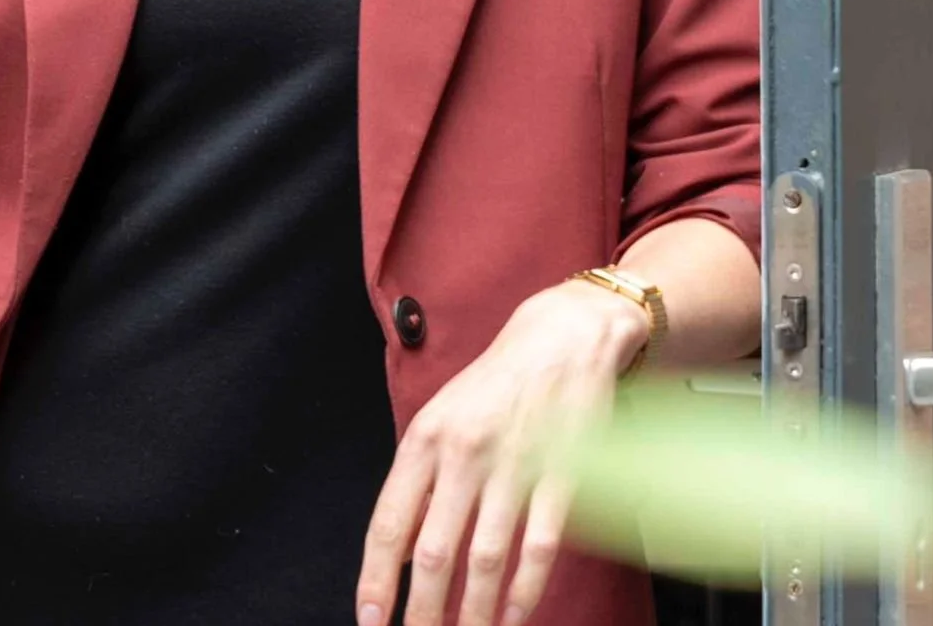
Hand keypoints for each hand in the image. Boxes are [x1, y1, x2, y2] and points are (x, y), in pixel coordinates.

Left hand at [355, 279, 648, 625]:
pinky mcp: (562, 472)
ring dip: (473, 614)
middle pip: (434, 552)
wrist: (561, 336)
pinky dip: (525, 588)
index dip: (376, 579)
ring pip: (485, 559)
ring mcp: (514, 463)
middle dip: (421, 613)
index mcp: (425, 438)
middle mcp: (464, 452)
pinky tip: (513, 615)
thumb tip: (396, 554)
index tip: (370, 624)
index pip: (389, 521)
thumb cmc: (494, 384)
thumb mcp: (440, 418)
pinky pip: (539, 545)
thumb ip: (417, 482)